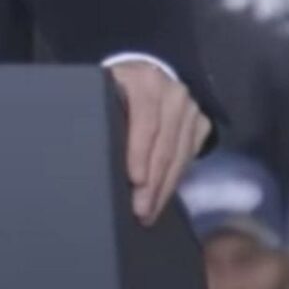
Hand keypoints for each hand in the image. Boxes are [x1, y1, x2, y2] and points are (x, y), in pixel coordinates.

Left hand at [109, 60, 210, 225]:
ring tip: (150, 212)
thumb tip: (87, 153)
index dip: (139, 153)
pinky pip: (190, 157)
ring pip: (180, 155)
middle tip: (141, 211)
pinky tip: (162, 197)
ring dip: (164, 188)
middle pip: (164, 145)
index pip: (145, 122)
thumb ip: (101, 114)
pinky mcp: (201, 122)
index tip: (134, 181)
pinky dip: (175, 179)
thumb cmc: (114, 90)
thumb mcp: (103, 92)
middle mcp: (173, 93)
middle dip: (152, 183)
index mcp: (145, 81)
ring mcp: (191, 108)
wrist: (142, 75)